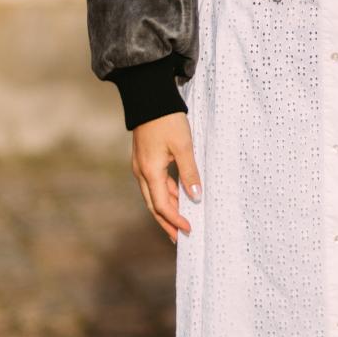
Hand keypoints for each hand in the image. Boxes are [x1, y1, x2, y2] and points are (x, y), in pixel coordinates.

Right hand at [130, 112, 201, 243]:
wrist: (150, 99)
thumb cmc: (167, 120)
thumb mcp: (183, 146)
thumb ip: (189, 172)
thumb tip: (196, 196)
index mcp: (150, 172)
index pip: (162, 205)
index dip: (175, 220)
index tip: (189, 230)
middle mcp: (141, 172)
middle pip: (154, 205)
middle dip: (167, 222)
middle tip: (179, 238)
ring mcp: (141, 166)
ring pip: (153, 195)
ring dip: (166, 208)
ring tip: (180, 220)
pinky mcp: (144, 159)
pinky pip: (154, 183)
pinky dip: (165, 193)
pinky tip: (178, 195)